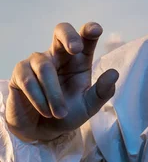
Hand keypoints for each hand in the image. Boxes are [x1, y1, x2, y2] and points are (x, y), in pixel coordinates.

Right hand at [5, 22, 118, 141]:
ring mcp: (38, 62)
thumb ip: (102, 92)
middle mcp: (59, 55)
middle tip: (76, 48)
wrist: (43, 131)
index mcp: (80, 59)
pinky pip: (28, 79)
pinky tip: (45, 110)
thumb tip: (114, 73)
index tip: (96, 30)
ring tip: (60, 113)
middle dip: (69, 36)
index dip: (89, 30)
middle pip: (61, 31)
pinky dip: (39, 97)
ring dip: (53, 93)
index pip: (86, 39)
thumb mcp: (89, 106)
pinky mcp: (20, 73)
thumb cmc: (68, 113)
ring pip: (44, 66)